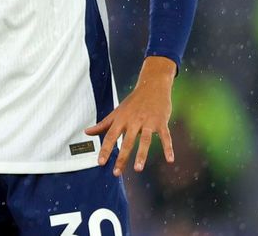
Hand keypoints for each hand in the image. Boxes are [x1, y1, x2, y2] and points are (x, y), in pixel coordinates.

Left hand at [84, 56, 176, 176]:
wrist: (152, 85)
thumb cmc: (133, 102)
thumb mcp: (117, 112)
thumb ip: (103, 124)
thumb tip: (86, 132)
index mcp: (121, 119)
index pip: (110, 136)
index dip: (105, 149)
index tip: (100, 163)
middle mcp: (133, 121)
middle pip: (126, 141)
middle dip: (121, 157)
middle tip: (116, 172)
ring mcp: (148, 121)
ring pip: (145, 140)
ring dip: (142, 155)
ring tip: (138, 169)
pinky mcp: (161, 121)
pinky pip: (166, 136)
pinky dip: (168, 148)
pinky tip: (170, 159)